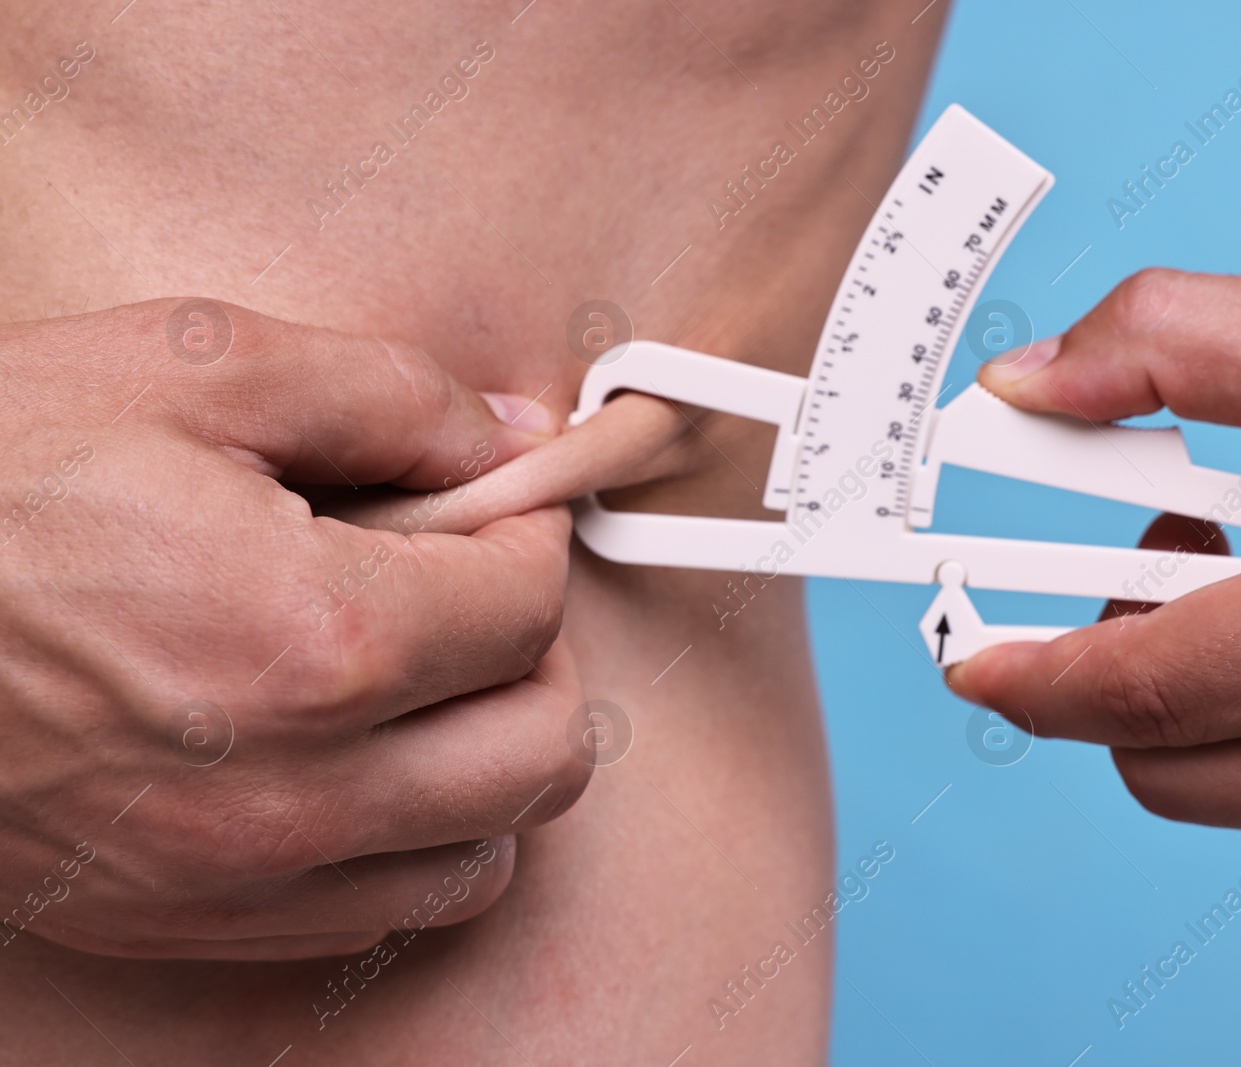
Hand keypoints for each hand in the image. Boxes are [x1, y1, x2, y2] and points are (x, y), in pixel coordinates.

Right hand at [0, 298, 591, 958]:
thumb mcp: (193, 369)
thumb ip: (389, 397)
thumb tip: (511, 433)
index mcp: (319, 640)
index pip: (530, 606)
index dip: (527, 534)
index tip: (492, 506)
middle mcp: (298, 789)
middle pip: (543, 748)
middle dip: (535, 652)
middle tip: (470, 590)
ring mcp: (242, 875)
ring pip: (485, 852)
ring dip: (491, 757)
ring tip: (423, 679)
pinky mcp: (186, 921)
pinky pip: (386, 910)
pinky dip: (415, 837)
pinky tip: (362, 758)